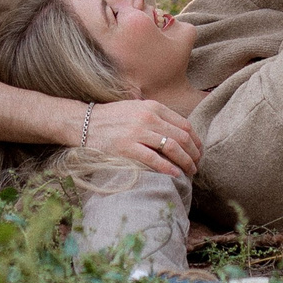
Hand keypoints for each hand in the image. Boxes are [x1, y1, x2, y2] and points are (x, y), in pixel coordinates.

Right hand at [83, 98, 200, 176]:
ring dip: (185, 161)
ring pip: (172, 147)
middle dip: (194, 153)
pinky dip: (168, 168)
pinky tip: (175, 175)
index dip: (196, 140)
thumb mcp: (136, 107)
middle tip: (197, 164)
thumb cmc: (112, 117)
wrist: (84, 123)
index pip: (184, 124)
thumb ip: (156, 115)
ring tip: (190, 171)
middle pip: (182, 136)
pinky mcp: (127, 147)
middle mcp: (148, 118)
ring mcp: (137, 132)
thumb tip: (179, 130)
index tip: (199, 151)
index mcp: (153, 107)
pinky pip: (154, 159)